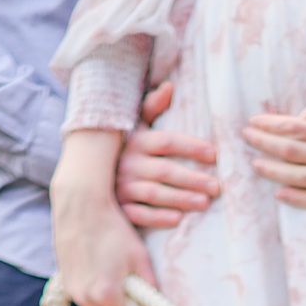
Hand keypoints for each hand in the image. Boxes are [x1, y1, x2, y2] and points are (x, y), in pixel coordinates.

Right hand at [51, 129, 154, 305]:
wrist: (80, 208)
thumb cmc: (114, 230)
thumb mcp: (139, 258)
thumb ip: (149, 288)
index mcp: (106, 294)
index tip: (148, 296)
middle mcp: (86, 299)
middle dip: (124, 296)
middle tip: (128, 270)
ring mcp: (72, 291)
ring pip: (100, 300)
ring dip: (108, 289)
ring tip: (111, 262)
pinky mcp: (64, 283)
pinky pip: (86, 290)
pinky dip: (94, 281)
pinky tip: (98, 260)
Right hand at [116, 81, 219, 227]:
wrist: (88, 175)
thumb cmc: (122, 147)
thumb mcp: (133, 124)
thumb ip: (151, 107)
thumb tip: (170, 86)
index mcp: (136, 140)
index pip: (167, 141)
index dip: (191, 146)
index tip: (213, 154)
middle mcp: (127, 163)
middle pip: (165, 170)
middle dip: (193, 179)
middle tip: (217, 187)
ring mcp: (120, 186)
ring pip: (154, 193)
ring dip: (181, 199)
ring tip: (204, 203)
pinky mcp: (116, 207)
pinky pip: (137, 214)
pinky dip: (157, 217)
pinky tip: (177, 219)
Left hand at [242, 85, 305, 208]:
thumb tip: (304, 112)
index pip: (295, 128)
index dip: (270, 125)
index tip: (253, 122)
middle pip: (292, 153)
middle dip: (264, 144)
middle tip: (246, 137)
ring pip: (301, 178)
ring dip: (274, 171)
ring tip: (256, 163)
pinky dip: (298, 199)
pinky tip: (280, 194)